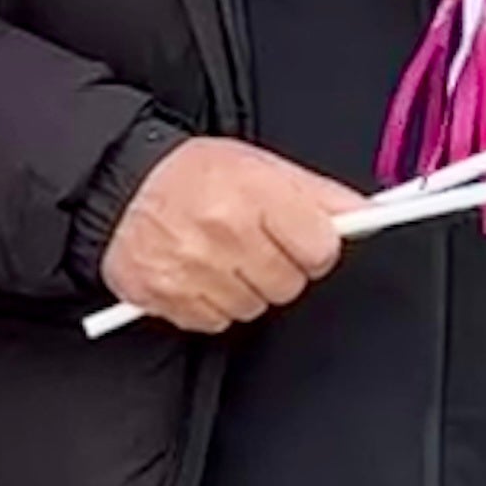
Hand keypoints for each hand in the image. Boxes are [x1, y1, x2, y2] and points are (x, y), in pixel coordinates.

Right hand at [97, 138, 362, 334]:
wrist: (115, 185)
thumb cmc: (189, 174)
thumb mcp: (259, 165)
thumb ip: (318, 192)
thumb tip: (370, 213)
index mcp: (251, 192)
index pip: (321, 247)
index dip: (313, 243)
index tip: (298, 236)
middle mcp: (221, 231)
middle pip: (290, 283)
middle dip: (277, 266)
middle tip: (250, 242)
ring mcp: (191, 267)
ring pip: (255, 306)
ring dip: (243, 287)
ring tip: (218, 254)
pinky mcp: (165, 296)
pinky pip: (216, 320)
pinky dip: (210, 302)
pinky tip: (196, 272)